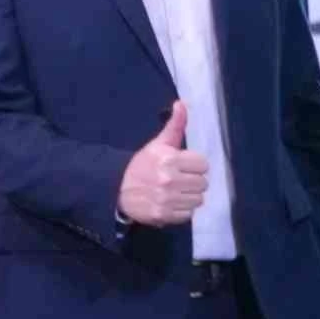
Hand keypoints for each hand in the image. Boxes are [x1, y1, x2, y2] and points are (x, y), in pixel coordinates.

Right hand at [118, 102, 209, 226]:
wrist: (116, 188)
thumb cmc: (142, 164)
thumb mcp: (158, 144)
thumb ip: (175, 125)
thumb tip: (182, 103)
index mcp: (169, 159)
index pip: (203, 165)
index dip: (194, 165)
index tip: (182, 166)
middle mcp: (168, 179)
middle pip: (203, 183)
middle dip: (193, 181)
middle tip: (178, 179)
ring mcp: (166, 199)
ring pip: (198, 199)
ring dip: (189, 196)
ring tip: (175, 191)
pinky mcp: (163, 215)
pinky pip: (188, 214)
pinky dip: (181, 210)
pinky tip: (170, 202)